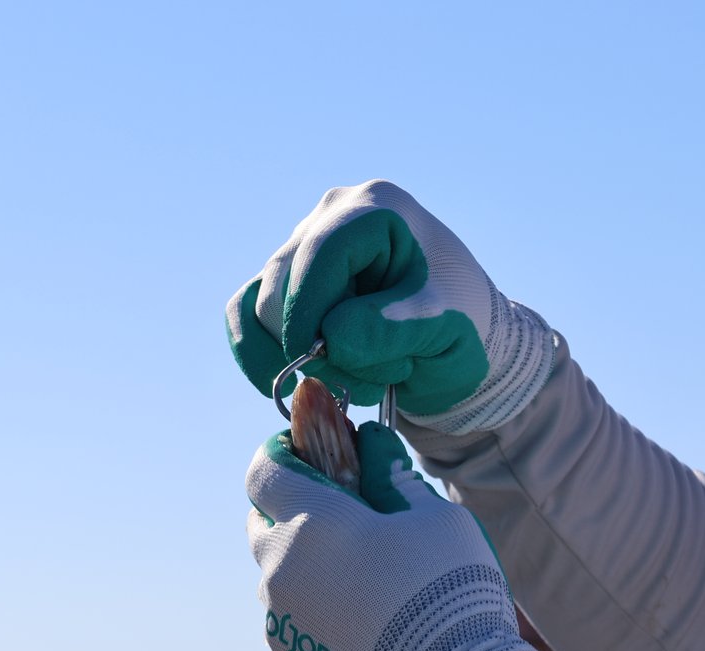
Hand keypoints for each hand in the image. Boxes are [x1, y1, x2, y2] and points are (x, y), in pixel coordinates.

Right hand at [228, 180, 556, 434]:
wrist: (457, 337)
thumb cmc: (461, 324)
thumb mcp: (448, 329)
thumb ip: (395, 328)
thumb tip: (331, 337)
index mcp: (377, 209)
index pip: (322, 253)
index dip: (309, 310)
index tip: (318, 359)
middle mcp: (330, 216)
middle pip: (282, 283)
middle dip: (313, 344)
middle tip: (367, 381)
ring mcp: (301, 246)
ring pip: (258, 305)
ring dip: (294, 357)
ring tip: (350, 381)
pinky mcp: (283, 282)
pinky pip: (243, 315)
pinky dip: (256, 356)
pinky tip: (285, 387)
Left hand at [246, 421, 542, 650]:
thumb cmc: (448, 591)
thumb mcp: (437, 516)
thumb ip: (393, 477)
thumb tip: (371, 444)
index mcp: (309, 521)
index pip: (264, 470)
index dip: (282, 455)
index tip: (306, 452)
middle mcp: (279, 571)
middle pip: (263, 527)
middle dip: (291, 515)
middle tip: (339, 522)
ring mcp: (281, 626)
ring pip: (282, 584)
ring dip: (309, 575)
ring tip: (364, 590)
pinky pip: (297, 634)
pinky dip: (319, 625)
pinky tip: (365, 636)